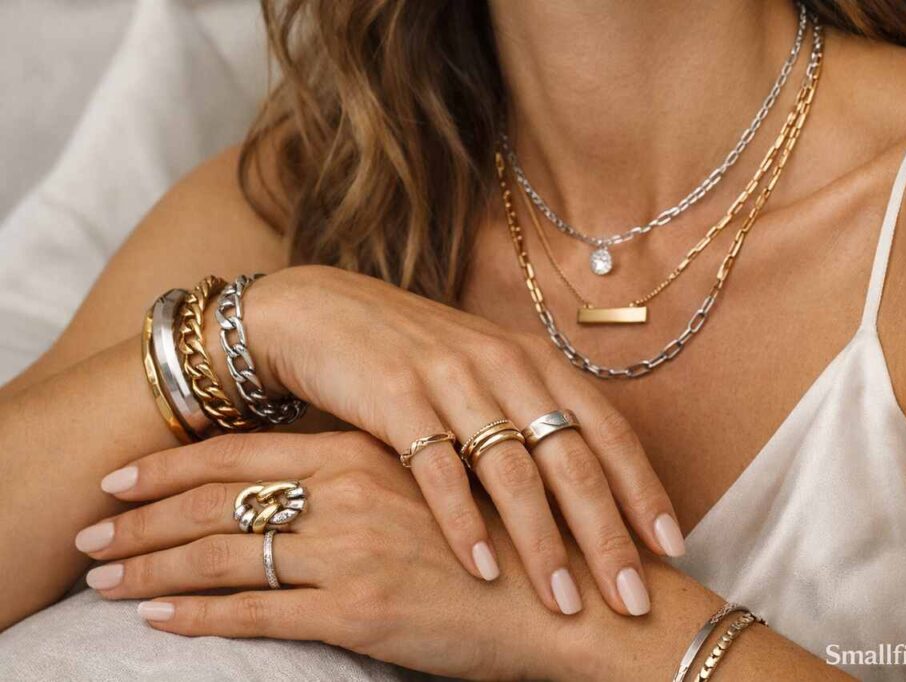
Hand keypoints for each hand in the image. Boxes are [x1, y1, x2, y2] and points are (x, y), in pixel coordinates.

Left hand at [77, 432, 595, 679]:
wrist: (571, 599)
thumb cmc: (509, 537)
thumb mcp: (440, 478)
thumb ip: (379, 465)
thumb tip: (321, 468)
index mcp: (367, 452)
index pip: (243, 454)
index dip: (173, 466)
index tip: (122, 477)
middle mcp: (349, 492)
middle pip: (217, 499)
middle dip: (141, 517)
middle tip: (88, 530)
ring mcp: (351, 549)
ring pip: (224, 552)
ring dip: (151, 566)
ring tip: (102, 577)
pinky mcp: (360, 609)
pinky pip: (256, 612)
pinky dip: (196, 614)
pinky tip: (155, 618)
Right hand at [237, 265, 685, 615]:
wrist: (325, 314)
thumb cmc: (418, 358)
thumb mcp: (489, 376)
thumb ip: (535, 420)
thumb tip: (591, 492)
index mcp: (537, 363)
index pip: (609, 432)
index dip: (643, 490)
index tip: (672, 550)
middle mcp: (505, 366)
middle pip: (572, 460)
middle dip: (607, 535)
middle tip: (634, 600)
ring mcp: (451, 380)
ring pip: (512, 471)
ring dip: (542, 543)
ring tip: (564, 603)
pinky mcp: (396, 397)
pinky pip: (438, 470)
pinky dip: (462, 522)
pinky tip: (482, 568)